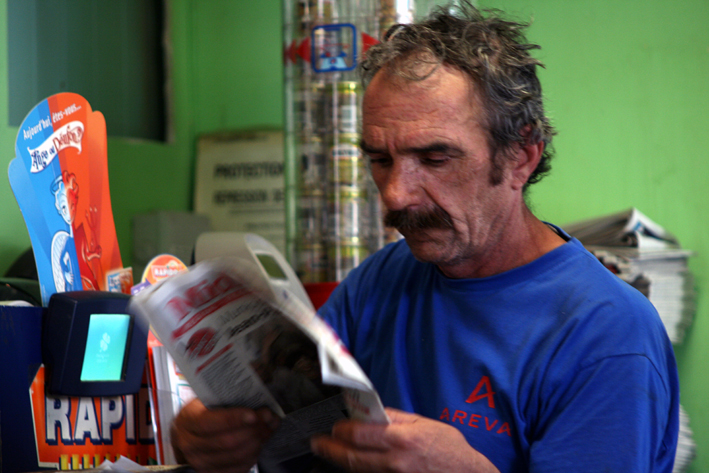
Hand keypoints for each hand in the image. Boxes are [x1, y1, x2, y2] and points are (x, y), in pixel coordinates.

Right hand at [171, 398, 279, 472]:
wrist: (186, 434)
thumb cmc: (202, 410)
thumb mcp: (206, 397)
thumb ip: (228, 389)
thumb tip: (259, 371)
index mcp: (188, 420)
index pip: (210, 423)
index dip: (234, 419)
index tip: (254, 413)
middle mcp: (190, 445)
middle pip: (227, 442)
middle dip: (253, 429)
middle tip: (269, 416)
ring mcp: (201, 463)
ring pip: (235, 456)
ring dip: (258, 441)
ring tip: (270, 426)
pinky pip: (238, 468)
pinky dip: (254, 454)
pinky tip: (261, 440)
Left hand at [310, 408, 499, 472]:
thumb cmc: (449, 449)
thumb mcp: (425, 424)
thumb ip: (398, 418)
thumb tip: (374, 411)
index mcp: (402, 439)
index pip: (361, 434)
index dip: (342, 430)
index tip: (334, 427)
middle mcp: (395, 462)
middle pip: (353, 457)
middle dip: (331, 449)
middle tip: (317, 444)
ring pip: (359, 471)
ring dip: (342, 462)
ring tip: (329, 453)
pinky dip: (359, 472)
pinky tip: (351, 465)